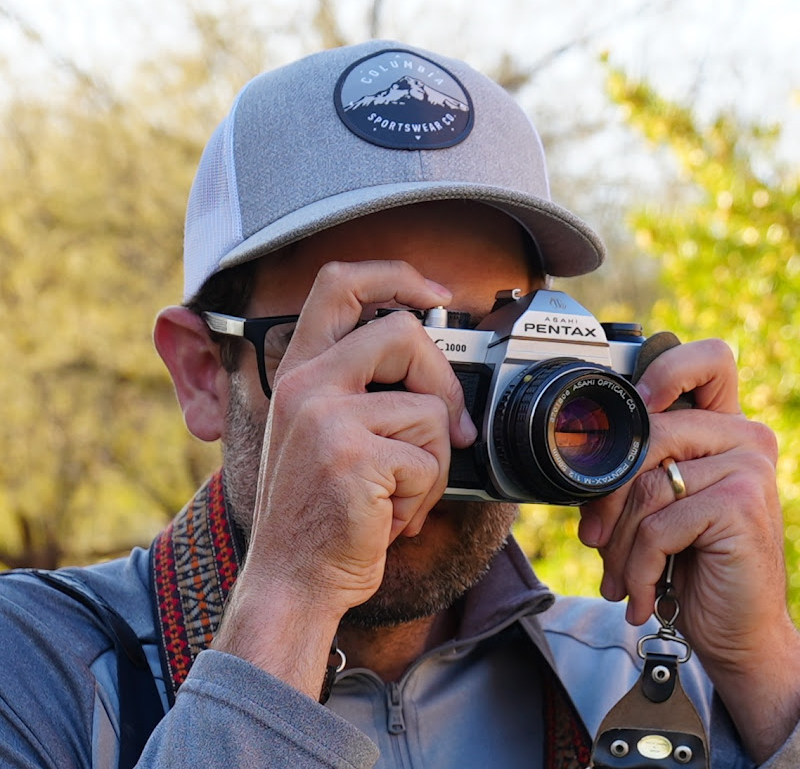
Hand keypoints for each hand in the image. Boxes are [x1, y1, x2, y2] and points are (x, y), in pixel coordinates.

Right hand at [212, 260, 476, 695]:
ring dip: (433, 462)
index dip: (394, 274)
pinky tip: (391, 517)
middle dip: (443, 381)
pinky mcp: (353, 458)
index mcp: (299, 373)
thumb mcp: (323, 435)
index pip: (339, 284)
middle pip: (405, 334)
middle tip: (453, 429)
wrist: (291, 580)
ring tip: (399, 494)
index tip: (434, 292)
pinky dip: (424, 497)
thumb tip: (440, 377)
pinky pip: (429, 462)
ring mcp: (326, 419)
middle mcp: (306, 385)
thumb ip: (364, 392)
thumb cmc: (317, 511)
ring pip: (430, 410)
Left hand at [578, 339, 799, 760]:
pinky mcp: (740, 505)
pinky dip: (638, 567)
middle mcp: (744, 437)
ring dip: (619, 544)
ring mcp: (748, 468)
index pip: (706, 360)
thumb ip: (635, 471)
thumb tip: (577, 463)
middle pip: (648, 434)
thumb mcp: (657, 507)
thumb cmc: (690, 564)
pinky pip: (658, 526)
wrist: (736, 632)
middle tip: (593, 538)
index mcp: (723, 428)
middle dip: (605, 495)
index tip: (630, 408)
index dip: (665, 369)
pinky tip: (643, 594)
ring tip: (619, 577)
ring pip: (644, 487)